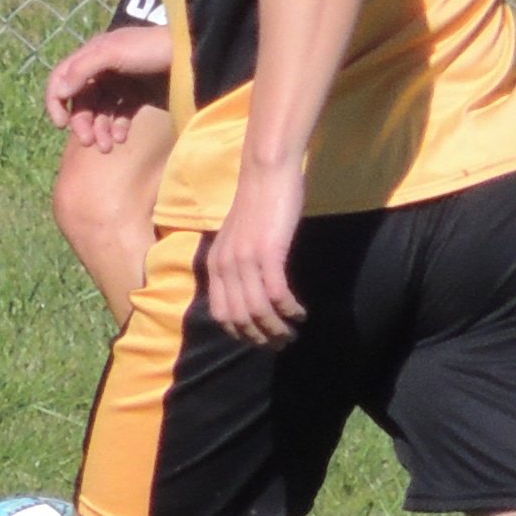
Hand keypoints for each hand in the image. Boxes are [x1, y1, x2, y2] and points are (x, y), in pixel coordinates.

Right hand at [44, 23, 168, 149]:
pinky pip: (120, 115)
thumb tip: (60, 92)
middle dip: (83, 122)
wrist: (191, 55)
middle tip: (89, 142)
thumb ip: (82, 70)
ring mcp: (122, 84)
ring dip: (99, 130)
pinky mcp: (139, 96)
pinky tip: (121, 137)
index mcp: (92, 55)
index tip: (61, 124)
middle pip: (82, 101)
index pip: (62, 78)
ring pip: (101, 111)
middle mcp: (103, 69)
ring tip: (107, 147)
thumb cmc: (149, 49)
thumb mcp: (112, 53)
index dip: (56, 101)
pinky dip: (117, 128)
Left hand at [198, 153, 311, 346]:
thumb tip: (247, 291)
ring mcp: (245, 259)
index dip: (241, 333)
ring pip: (258, 311)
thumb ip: (236, 263)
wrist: (266, 172)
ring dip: (278, 328)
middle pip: (240, 318)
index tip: (260, 340)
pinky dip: (290, 310)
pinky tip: (300, 312)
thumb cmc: (257, 203)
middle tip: (282, 342)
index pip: (221, 313)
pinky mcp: (269, 253)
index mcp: (215, 263)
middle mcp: (225, 265)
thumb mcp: (236, 238)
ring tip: (293, 332)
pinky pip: (277, 294)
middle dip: (261, 337)